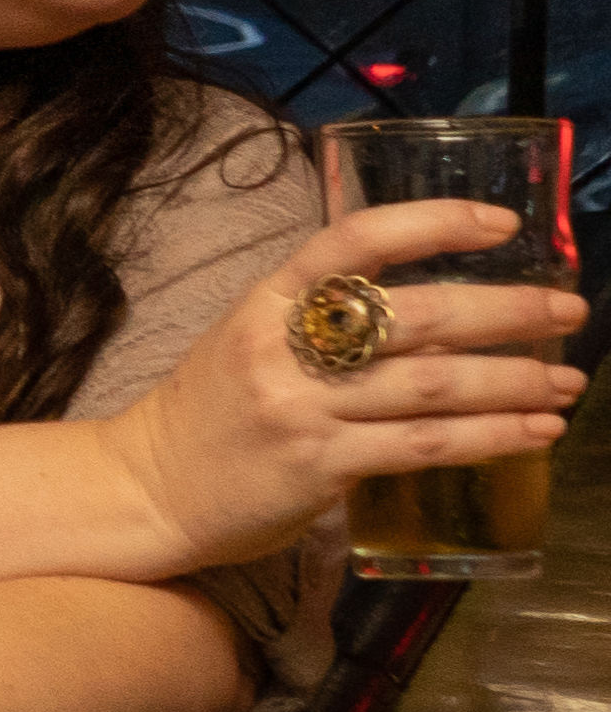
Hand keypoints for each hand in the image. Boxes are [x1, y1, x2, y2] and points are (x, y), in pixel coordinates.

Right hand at [102, 199, 583, 570]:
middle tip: (569, 311)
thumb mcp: (251, 341)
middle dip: (507, 311)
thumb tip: (444, 316)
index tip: (504, 225)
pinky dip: (490, 438)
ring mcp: (299, 408)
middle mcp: (282, 347)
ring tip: (569, 383)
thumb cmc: (209, 412)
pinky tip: (534, 433)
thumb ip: (328, 322)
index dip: (434, 223)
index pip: (356, 239)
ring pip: (432, 385)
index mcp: (266, 299)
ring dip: (515, 382)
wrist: (143, 489)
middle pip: (416, 316)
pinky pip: (423, 446)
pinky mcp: (317, 466)